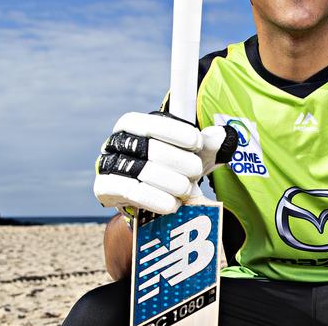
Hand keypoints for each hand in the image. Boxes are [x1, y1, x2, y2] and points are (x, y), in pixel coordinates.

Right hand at [93, 111, 236, 214]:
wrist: (151, 200)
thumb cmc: (173, 168)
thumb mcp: (193, 153)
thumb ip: (209, 143)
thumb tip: (223, 136)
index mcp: (134, 124)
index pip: (154, 123)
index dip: (178, 133)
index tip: (198, 144)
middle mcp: (117, 141)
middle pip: (152, 150)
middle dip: (181, 163)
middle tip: (197, 173)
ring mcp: (107, 164)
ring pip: (143, 171)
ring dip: (172, 183)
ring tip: (187, 190)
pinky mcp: (104, 188)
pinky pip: (131, 192)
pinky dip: (155, 199)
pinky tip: (173, 204)